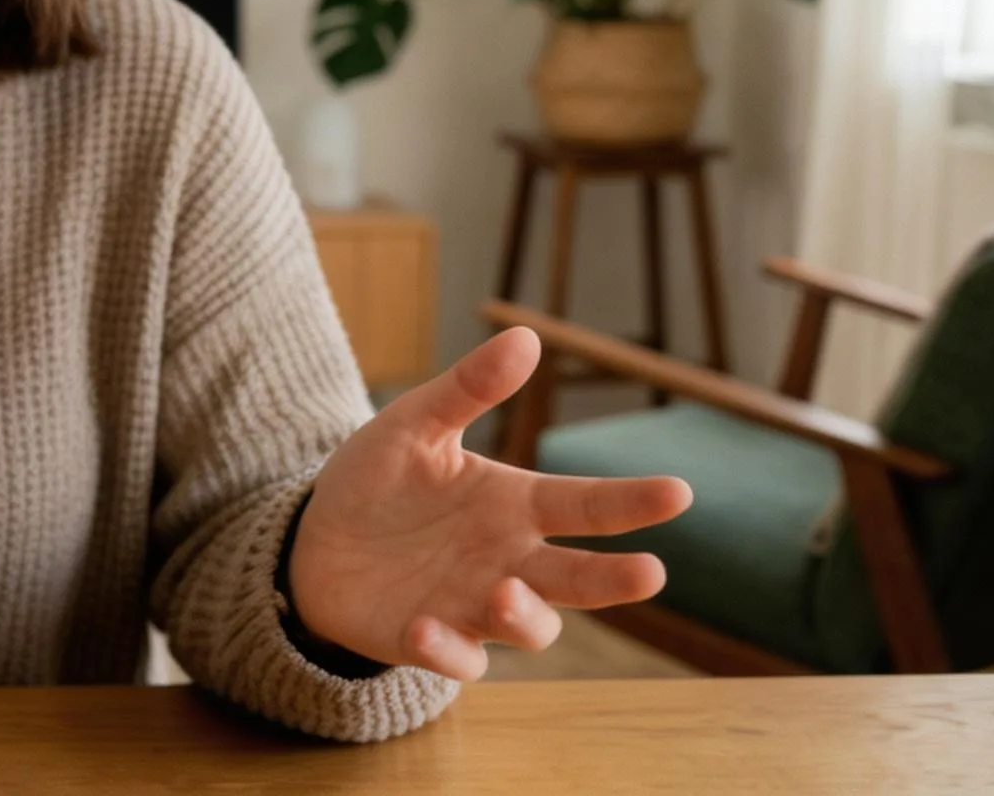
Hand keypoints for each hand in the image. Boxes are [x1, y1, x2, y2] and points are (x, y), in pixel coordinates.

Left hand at [285, 326, 692, 680]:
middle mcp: (509, 560)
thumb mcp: (414, 425)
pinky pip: (456, 658)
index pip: (586, 505)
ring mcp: (475, 606)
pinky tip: (424, 626)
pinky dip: (447, 649)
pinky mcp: (432, 642)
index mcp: (514, 504)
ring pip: (530, 626)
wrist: (315, 539)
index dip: (632, 501)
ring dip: (523, 616)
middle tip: (650, 572)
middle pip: (579, 579)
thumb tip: (525, 336)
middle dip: (615, 578)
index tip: (679, 492)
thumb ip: (467, 388)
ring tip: (501, 592)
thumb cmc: (377, 480)